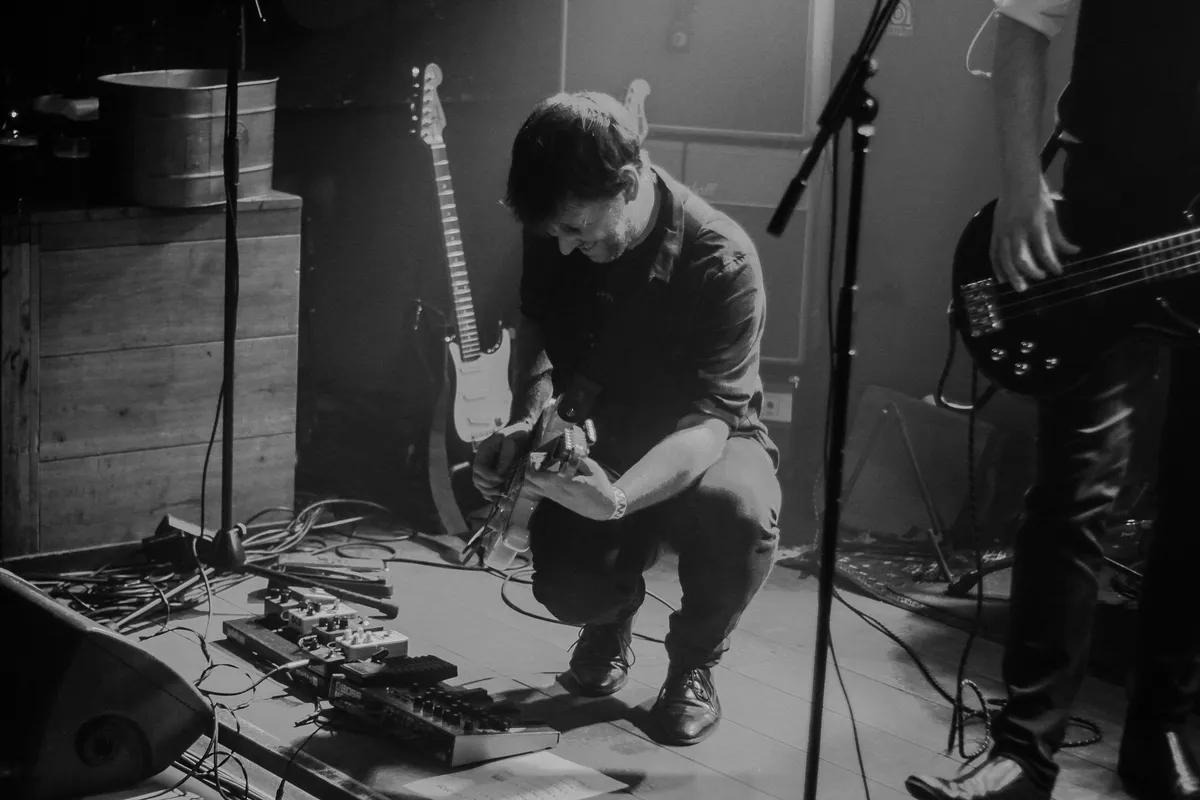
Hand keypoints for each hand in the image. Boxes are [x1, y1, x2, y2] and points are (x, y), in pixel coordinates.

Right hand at [472, 421, 532, 500]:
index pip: (478, 468)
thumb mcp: (510, 443)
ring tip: (501, 493)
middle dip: (488, 486)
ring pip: (480, 485)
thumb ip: (505, 459)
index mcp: (483, 451)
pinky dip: (490, 494)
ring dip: (489, 492)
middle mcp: (482, 460)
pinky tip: (497, 498)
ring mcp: (487, 467)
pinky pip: (487, 486)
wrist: (523, 431)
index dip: (488, 476)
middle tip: (501, 488)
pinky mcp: (493, 473)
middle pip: (477, 478)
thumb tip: (500, 475)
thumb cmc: (516, 434)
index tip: (501, 478)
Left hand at [524, 456, 618, 521]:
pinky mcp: (555, 499)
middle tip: (532, 457)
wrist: (602, 509)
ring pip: (531, 488)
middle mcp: (554, 491)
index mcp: (564, 482)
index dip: (533, 464)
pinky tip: (540, 473)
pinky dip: (534, 482)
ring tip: (534, 464)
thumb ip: (579, 459)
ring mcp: (553, 497)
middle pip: (530, 481)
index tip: (534, 453)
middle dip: (527, 468)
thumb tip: (568, 447)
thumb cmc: (600, 487)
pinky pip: (538, 490)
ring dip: (529, 476)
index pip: (540, 474)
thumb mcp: (593, 469)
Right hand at [990, 175, 1079, 291]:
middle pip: (1020, 257)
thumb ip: (1059, 235)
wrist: (1017, 180)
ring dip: (1012, 274)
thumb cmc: (1038, 195)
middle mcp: (1016, 229)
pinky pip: (993, 253)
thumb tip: (1074, 252)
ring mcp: (1002, 231)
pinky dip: (996, 267)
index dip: (1051, 263)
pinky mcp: (994, 232)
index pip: (1043, 248)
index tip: (1058, 271)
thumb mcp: (1052, 213)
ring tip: (1020, 287)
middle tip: (1039, 280)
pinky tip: (1002, 278)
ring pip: (1004, 258)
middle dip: (1029, 272)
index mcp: (1033, 223)